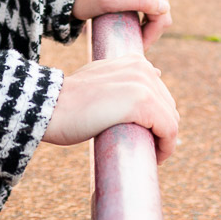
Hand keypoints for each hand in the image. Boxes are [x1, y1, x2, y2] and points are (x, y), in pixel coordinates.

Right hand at [43, 55, 178, 163]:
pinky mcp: (142, 102)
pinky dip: (167, 148)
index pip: (161, 95)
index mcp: (134, 61)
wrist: (49, 107)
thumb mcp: (99, 77)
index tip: (145, 136)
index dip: (156, 119)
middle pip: (169, 108)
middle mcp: (142, 68)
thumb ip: (123, 74)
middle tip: (147, 149)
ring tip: (151, 155)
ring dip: (165, 142)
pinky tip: (156, 158)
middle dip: (162, 130)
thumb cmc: (69, 101)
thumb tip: (155, 71)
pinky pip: (169, 130)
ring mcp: (143, 84)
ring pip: (171, 121)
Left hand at [74, 0, 172, 46]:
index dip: (151, 35)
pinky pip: (151, 5)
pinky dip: (144, 18)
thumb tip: (164, 8)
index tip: (136, 46)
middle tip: (132, 42)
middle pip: (162, 12)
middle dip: (150, 31)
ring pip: (158, 10)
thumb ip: (139, 1)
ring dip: (147, 26)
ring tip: (131, 35)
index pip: (162, 14)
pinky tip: (132, 25)